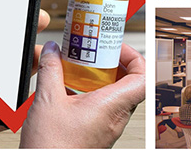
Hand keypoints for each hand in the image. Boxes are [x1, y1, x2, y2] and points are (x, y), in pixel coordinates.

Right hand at [19, 41, 144, 147]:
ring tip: (82, 70)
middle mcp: (116, 118)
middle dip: (115, 65)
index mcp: (112, 106)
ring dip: (103, 80)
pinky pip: (105, 109)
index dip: (135, 58)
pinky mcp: (99, 134)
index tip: (117, 49)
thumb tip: (54, 50)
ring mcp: (108, 127)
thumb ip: (51, 69)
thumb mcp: (47, 99)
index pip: (143, 78)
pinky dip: (93, 95)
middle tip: (98, 55)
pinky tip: (72, 91)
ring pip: (117, 97)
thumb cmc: (53, 147)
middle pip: (130, 84)